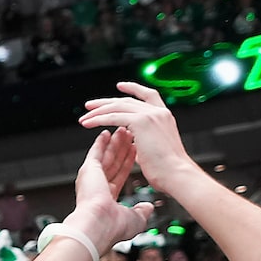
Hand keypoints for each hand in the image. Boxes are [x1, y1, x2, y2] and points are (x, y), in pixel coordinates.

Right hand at [67, 127, 152, 253]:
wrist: (99, 226)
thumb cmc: (113, 226)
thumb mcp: (135, 219)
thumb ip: (142, 211)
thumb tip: (148, 208)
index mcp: (106, 197)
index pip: (120, 173)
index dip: (129, 161)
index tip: (136, 150)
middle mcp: (97, 187)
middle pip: (113, 161)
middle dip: (123, 147)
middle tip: (130, 134)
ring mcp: (92, 178)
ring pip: (106, 155)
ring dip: (115, 142)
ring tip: (123, 129)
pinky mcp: (88, 170)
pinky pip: (96, 152)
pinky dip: (101, 142)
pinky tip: (106, 133)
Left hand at [77, 82, 200, 193]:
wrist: (176, 174)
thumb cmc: (168, 170)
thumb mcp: (156, 149)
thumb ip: (144, 142)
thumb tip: (134, 145)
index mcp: (164, 116)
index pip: (148, 95)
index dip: (133, 89)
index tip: (120, 86)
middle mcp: (158, 112)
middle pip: (127, 100)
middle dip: (106, 102)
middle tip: (90, 106)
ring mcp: (150, 115)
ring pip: (118, 107)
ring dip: (98, 111)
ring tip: (85, 117)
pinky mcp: (141, 122)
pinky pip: (114, 117)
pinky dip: (99, 119)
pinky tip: (89, 123)